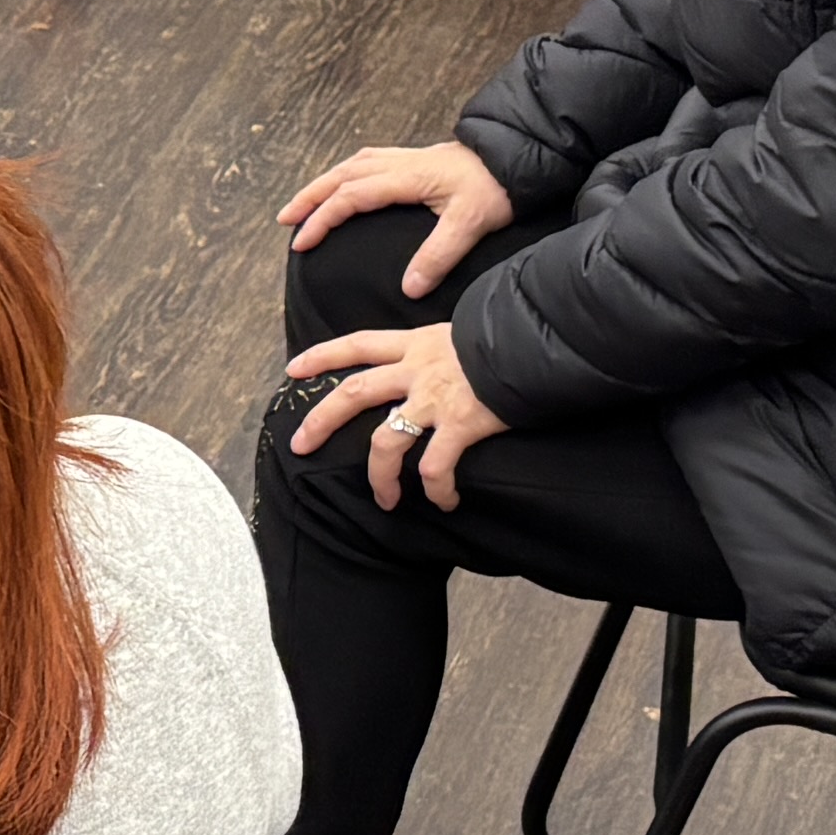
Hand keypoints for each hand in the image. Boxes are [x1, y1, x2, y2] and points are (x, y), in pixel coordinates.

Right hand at [279, 140, 512, 283]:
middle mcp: (399, 164)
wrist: (518, 156)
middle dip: (309, 198)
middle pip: (340, 176)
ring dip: (323, 183)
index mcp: (405, 178)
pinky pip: (366, 162)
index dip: (322, 218)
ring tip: (302, 203)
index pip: (350, 197)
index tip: (302, 242)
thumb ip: (437, 256)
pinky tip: (343, 182)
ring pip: (351, 165)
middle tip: (284, 220)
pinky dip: (345, 173)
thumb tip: (408, 288)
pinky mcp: (415, 159)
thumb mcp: (469, 224)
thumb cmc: (495, 188)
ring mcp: (406, 159)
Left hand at [283, 321, 512, 515]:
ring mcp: (436, 399)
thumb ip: (445, 349)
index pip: (358, 344)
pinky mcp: (460, 425)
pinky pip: (436, 467)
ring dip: (379, 477)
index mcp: (417, 345)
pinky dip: (437, 490)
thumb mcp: (467, 332)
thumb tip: (444, 363)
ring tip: (385, 500)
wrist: (542, 339)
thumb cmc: (512, 336)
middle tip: (299, 446)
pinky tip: (446, 502)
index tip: (292, 369)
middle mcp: (418, 371)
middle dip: (321, 421)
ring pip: (386, 442)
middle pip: (353, 393)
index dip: (322, 355)